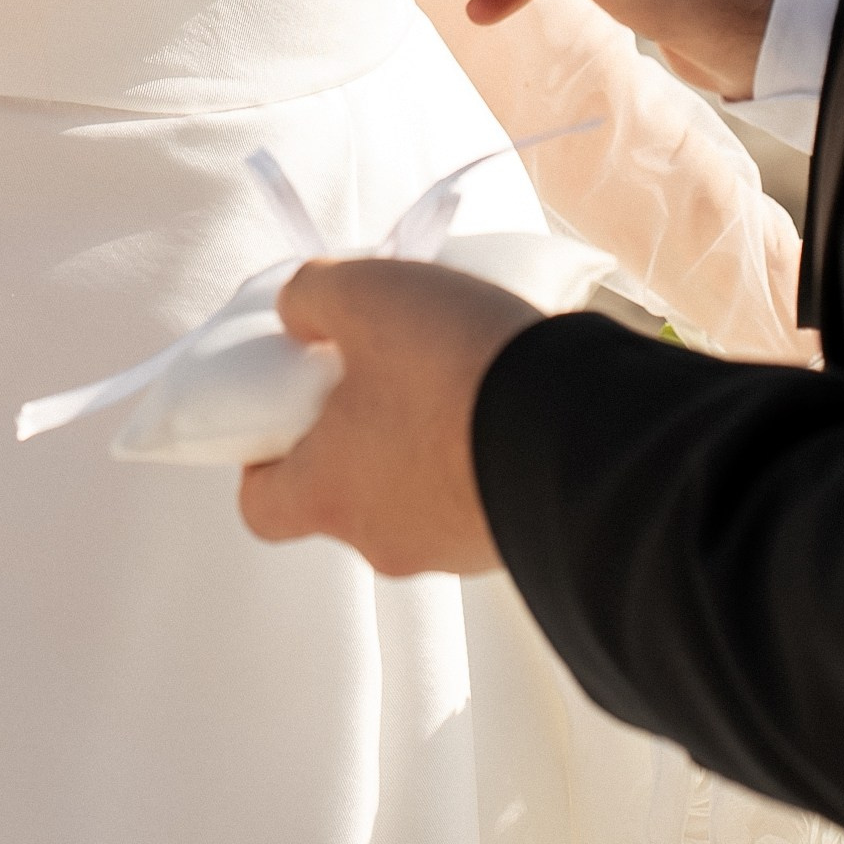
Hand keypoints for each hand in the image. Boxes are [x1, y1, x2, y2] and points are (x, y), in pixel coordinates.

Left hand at [237, 259, 537, 573]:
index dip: (264, 456)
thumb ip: (310, 296)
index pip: (261, 506)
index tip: (292, 405)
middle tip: (387, 369)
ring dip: (429, 441)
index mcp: (328, 493)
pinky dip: (484, 454)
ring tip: (462, 372)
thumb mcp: (365, 295)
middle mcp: (384, 539)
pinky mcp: (514, 541)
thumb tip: (297, 314)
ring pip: (418, 493)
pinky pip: (481, 494)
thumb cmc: (452, 369)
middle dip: (361, 432)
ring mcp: (454, 549)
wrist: (582, 434)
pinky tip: (508, 400)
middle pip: (347, 491)